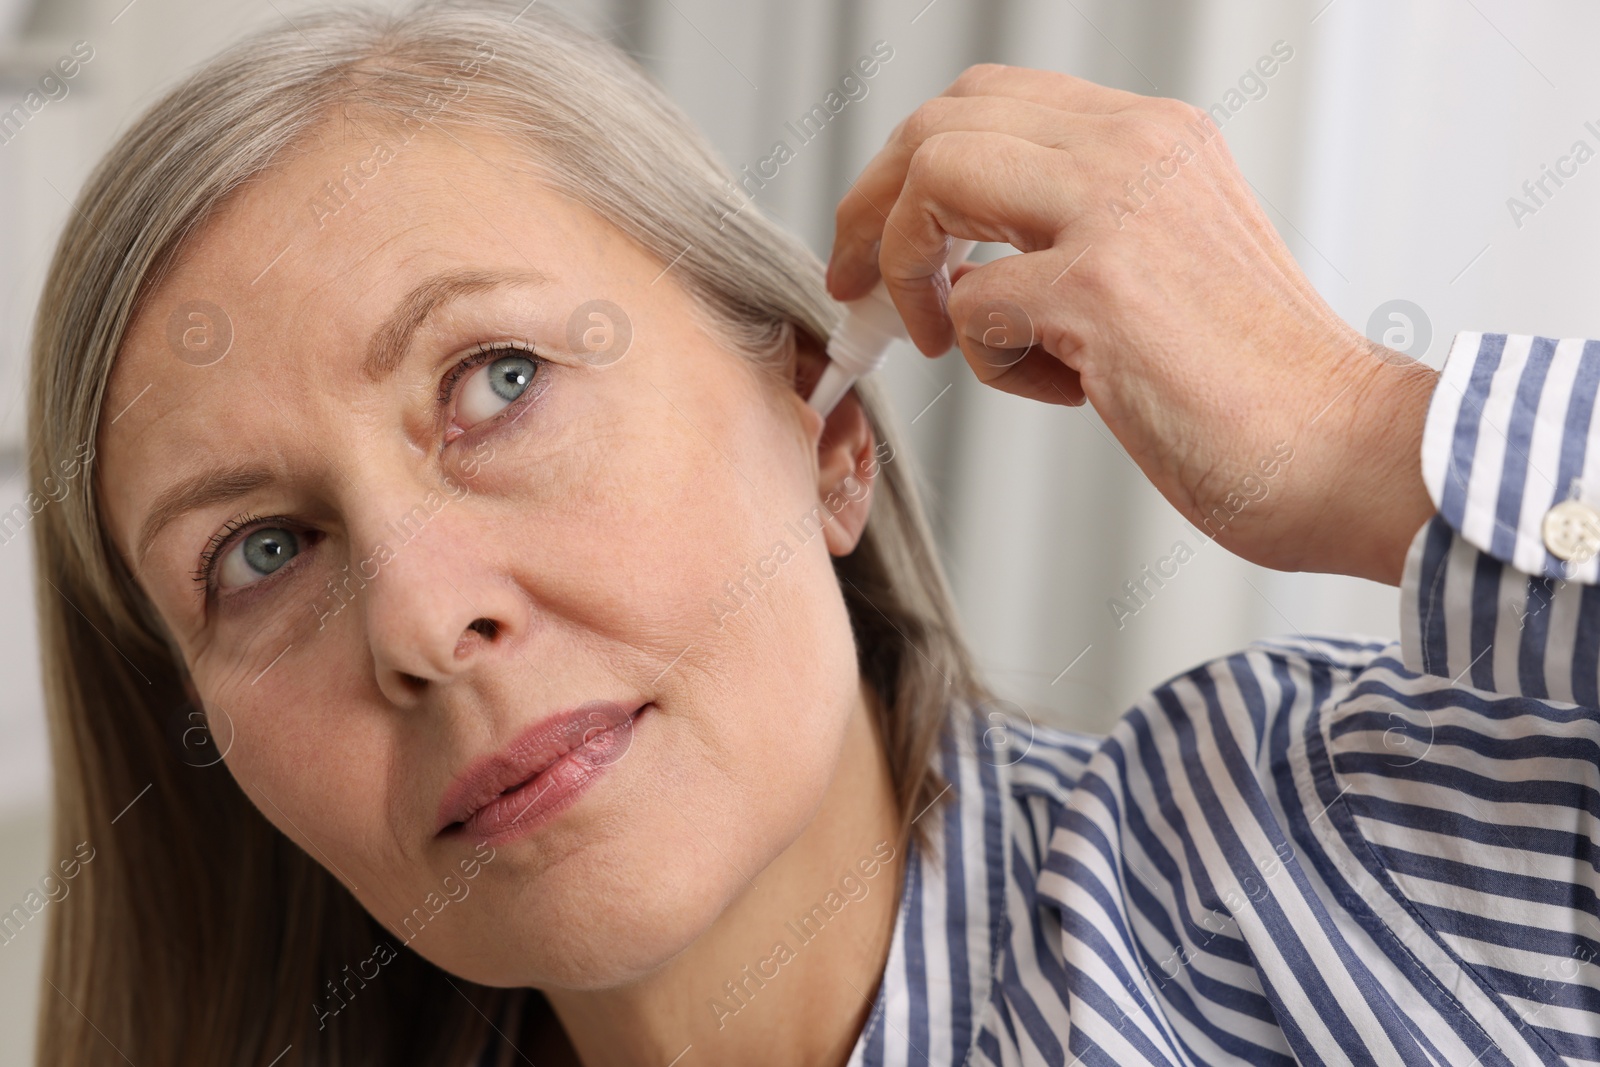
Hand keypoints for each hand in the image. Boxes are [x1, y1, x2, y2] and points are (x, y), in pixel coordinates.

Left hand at [825, 64, 1436, 584]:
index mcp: (1153, 137)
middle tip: (855, 286)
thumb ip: (1076, 229)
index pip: (988, 102)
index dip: (908, 168)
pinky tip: (1065, 390)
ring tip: (955, 342)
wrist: (1345, 449)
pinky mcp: (1103, 288)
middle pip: (943, 122)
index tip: (878, 244)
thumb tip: (959, 257)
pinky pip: (975, 304)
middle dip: (872, 207)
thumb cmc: (1254, 385)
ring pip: (937, 178)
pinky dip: (991, 361)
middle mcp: (1137, 148)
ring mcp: (1120, 209)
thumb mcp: (1166, 262)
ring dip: (912, 272)